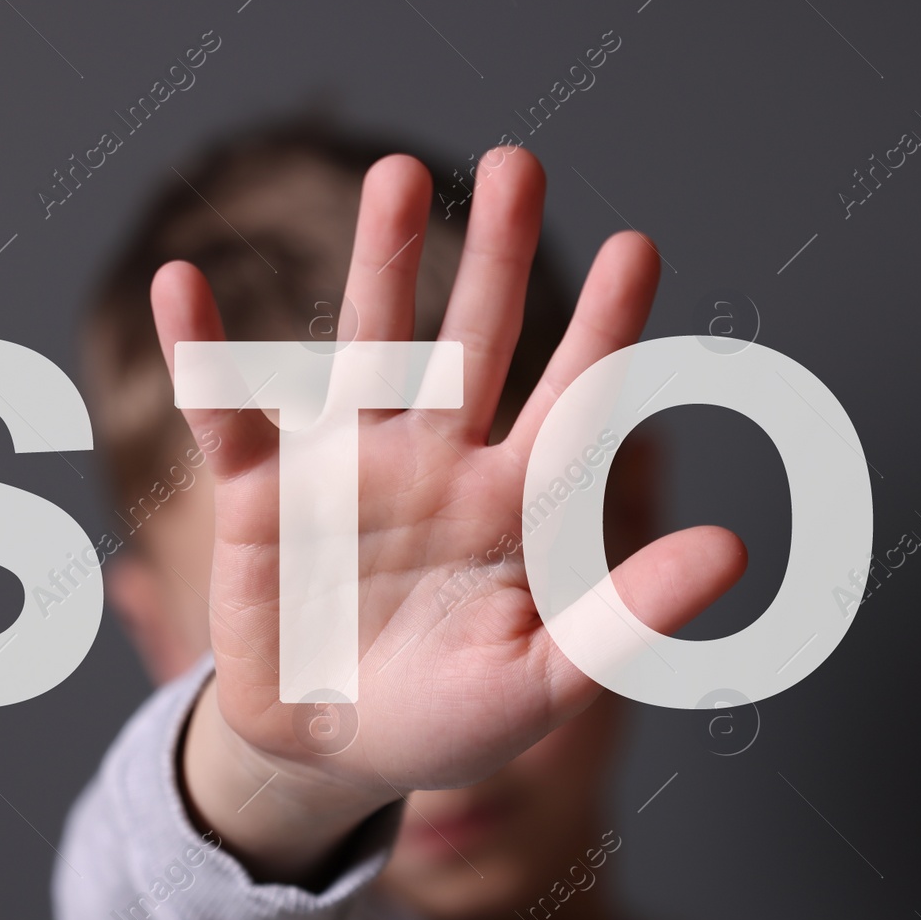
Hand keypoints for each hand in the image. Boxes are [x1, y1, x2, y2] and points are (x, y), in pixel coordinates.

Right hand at [152, 148, 744, 880]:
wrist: (328, 755)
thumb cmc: (450, 720)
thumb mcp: (545, 683)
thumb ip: (628, 618)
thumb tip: (737, 549)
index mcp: (515, 507)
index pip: (571, 405)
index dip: (606, 330)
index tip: (639, 247)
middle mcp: (439, 465)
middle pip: (474, 343)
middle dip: (498, 258)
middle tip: (518, 163)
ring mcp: (350, 470)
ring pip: (370, 349)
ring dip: (381, 266)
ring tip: (400, 175)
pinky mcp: (264, 495)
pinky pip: (230, 416)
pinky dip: (205, 356)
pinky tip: (183, 284)